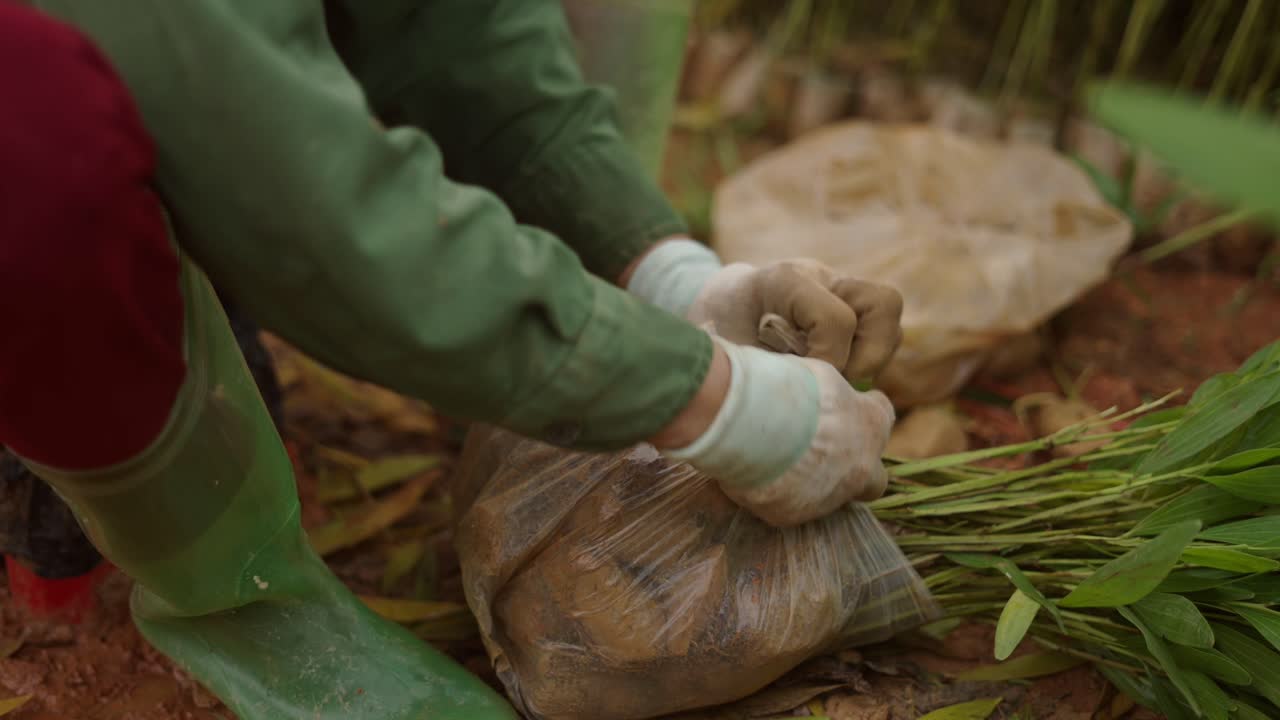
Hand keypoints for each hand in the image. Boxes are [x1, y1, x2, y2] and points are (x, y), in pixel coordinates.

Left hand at [625, 240, 903, 382]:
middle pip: (884, 303)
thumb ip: (756, 372)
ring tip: (836, 380)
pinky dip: (865, 358)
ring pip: (888, 315)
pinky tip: (834, 376)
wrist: (710, 309)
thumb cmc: (712, 335)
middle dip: (868, 355)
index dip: (827, 359)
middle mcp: (821, 276)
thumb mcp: (723, 353)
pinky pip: (880, 330)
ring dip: (872, 357)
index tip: (803, 379)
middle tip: (833, 382)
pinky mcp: (849, 305)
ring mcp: (840, 287)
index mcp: (783, 280)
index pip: (835, 317)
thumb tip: (793, 409)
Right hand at [652, 338, 894, 526]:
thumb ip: (830, 391)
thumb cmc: (789, 389)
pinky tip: (756, 473)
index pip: (882, 416)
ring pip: (829, 496)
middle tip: (823, 453)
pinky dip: (777, 493)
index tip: (845, 409)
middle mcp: (861, 469)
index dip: (864, 413)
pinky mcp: (792, 514)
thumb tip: (823, 391)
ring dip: (813, 481)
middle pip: (873, 480)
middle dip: (855, 469)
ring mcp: (829, 498)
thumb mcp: (820, 375)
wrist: (755, 424)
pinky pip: (789, 506)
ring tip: (777, 460)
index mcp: (872, 424)